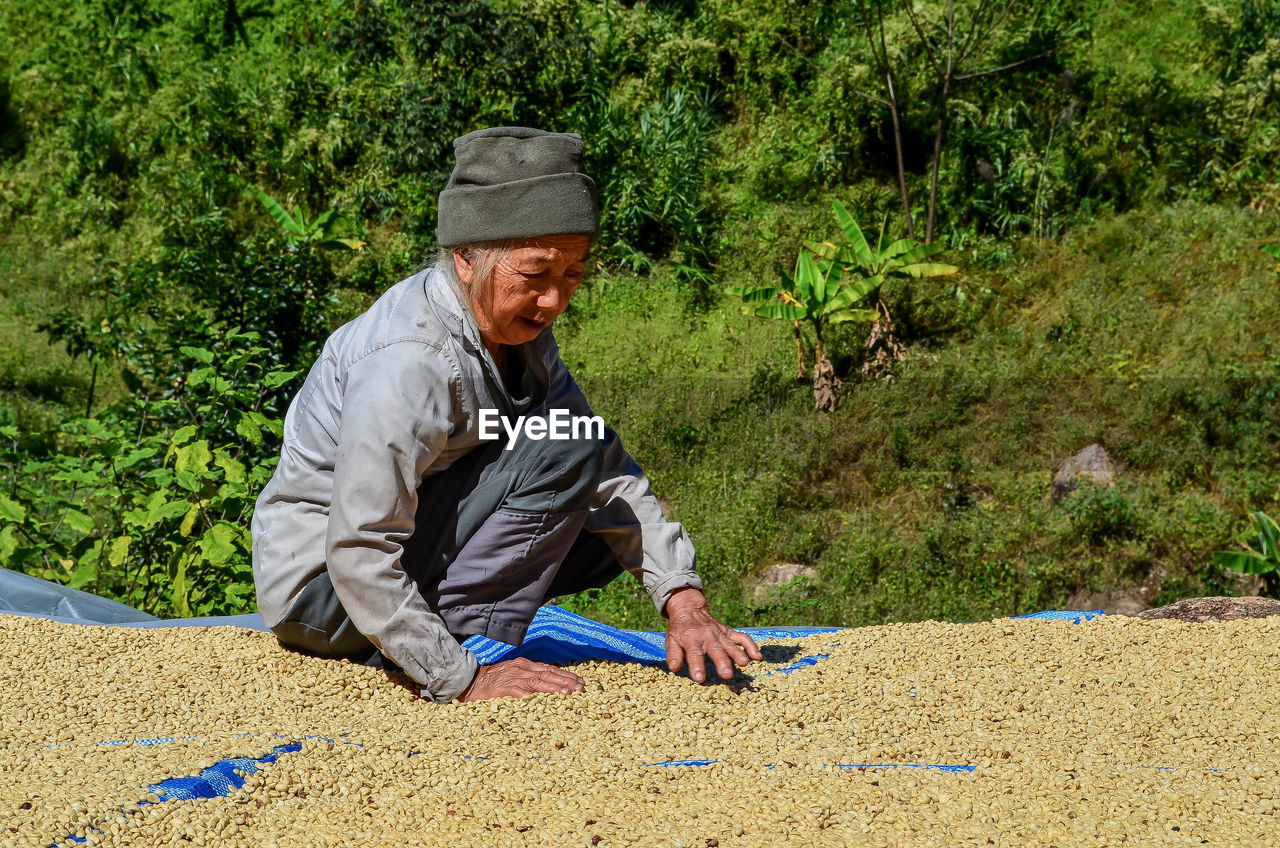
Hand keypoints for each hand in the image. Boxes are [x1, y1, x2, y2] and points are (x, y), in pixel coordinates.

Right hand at [456, 657, 585, 701]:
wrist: (470, 681)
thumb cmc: (493, 682)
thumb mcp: (514, 676)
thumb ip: (529, 679)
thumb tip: (549, 687)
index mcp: (524, 666)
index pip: (549, 669)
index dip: (565, 675)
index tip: (580, 682)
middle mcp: (521, 669)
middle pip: (548, 673)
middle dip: (566, 680)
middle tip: (581, 688)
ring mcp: (513, 677)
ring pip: (537, 681)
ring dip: (554, 686)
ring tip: (568, 692)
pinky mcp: (503, 688)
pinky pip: (519, 691)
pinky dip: (532, 694)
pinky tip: (543, 698)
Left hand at [663, 588, 762, 682]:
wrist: (689, 610)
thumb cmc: (680, 630)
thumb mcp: (671, 640)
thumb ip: (673, 654)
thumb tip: (675, 668)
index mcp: (691, 639)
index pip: (694, 654)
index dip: (697, 666)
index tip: (700, 678)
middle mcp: (707, 636)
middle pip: (716, 650)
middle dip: (722, 662)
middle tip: (727, 674)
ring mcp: (720, 634)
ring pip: (730, 644)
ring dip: (738, 654)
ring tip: (744, 663)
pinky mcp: (729, 632)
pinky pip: (741, 637)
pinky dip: (750, 645)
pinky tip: (757, 656)